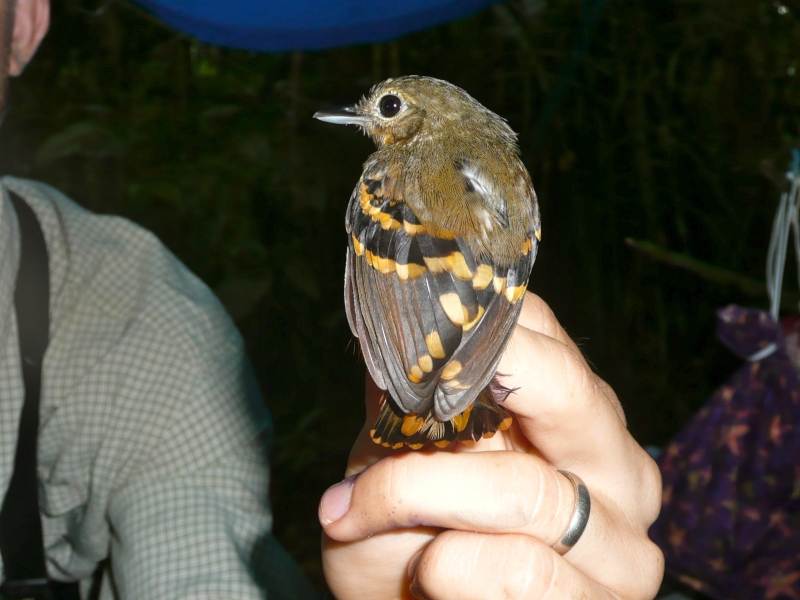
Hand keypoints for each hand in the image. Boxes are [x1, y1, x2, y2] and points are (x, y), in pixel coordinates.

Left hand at [319, 293, 663, 599]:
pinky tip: (430, 574)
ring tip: (363, 514)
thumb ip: (397, 408)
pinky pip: (519, 569)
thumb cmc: (405, 541)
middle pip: (562, 386)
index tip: (407, 339)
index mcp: (571, 410)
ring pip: (526, 489)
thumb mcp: (389, 463)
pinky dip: (448, 568)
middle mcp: (615, 461)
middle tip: (392, 416)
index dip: (468, 325)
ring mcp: (623, 539)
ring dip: (418, 498)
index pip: (539, 328)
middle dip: (456, 398)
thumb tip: (389, 338)